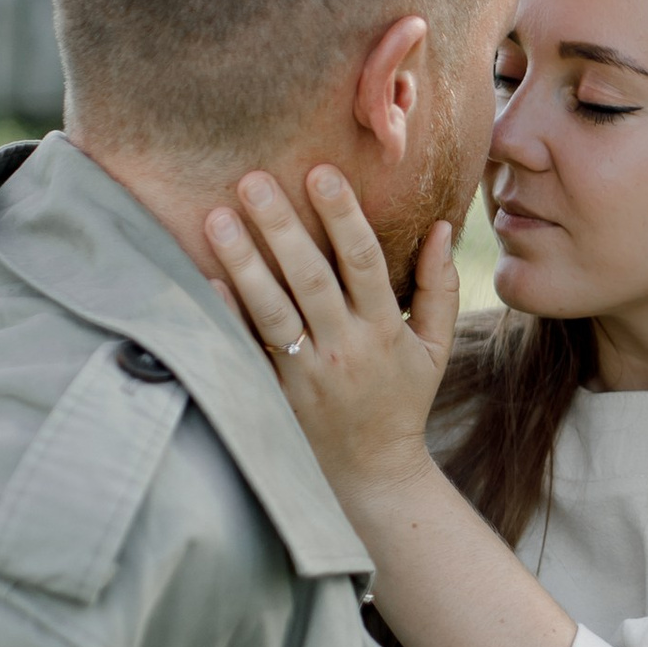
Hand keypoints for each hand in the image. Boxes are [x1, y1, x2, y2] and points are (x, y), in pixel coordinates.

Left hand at [206, 168, 456, 516]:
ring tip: (217, 217)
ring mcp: (305, 374)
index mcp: (384, 329)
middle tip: (253, 178)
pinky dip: (226, 316)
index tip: (322, 172)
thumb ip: (439, 287)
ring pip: (272, 311)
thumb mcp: (435, 347)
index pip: (365, 262)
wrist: (371, 474)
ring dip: (244, 262)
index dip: (345, 216)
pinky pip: (246, 350)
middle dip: (282, 226)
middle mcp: (344, 348)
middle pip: (311, 278)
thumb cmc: (402, 400)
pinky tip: (204, 280)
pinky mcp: (274, 394)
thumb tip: (443, 227)